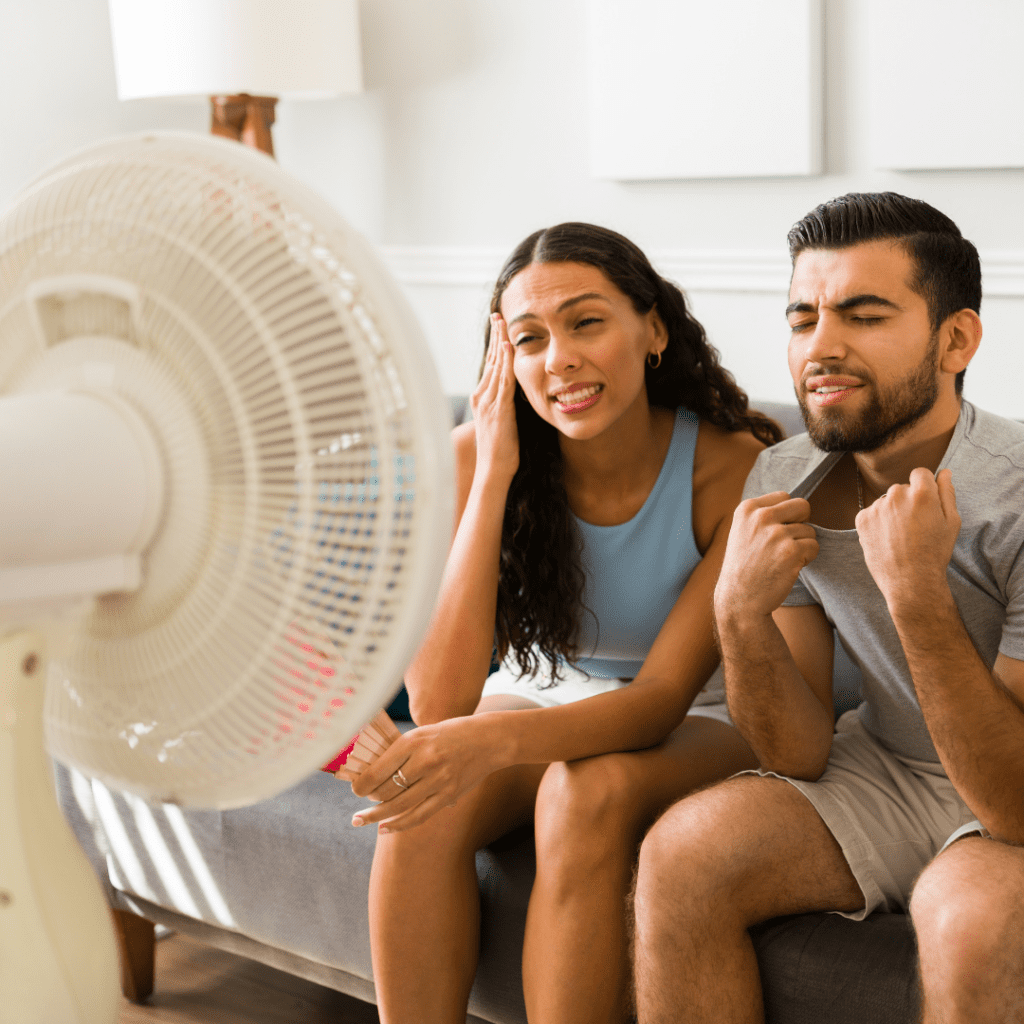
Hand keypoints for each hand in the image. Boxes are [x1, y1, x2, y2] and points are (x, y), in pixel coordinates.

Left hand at [347, 715, 503, 832]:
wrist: (489, 740)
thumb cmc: (451, 733)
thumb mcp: (423, 733)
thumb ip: (401, 751)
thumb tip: (372, 771)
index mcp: (414, 741)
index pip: (378, 769)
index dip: (361, 784)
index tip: (354, 789)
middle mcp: (425, 760)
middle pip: (387, 790)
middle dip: (370, 799)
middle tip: (361, 802)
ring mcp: (438, 780)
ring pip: (400, 806)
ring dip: (377, 816)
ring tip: (360, 821)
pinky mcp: (449, 794)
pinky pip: (419, 815)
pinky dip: (399, 824)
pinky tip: (384, 828)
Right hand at [470, 315, 518, 481]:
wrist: (493, 469)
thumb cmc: (500, 451)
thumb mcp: (503, 422)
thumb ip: (506, 405)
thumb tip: (515, 395)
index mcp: (482, 398)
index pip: (490, 365)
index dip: (495, 344)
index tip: (499, 327)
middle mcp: (482, 396)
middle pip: (490, 360)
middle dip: (495, 336)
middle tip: (498, 315)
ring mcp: (489, 402)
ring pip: (495, 365)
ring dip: (499, 342)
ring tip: (502, 322)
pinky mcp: (499, 409)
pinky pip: (503, 380)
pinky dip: (505, 362)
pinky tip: (508, 347)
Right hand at [714, 491, 818, 619]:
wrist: (739, 600)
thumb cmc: (744, 567)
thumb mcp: (742, 531)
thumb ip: (763, 514)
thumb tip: (797, 504)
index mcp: (747, 508)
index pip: (784, 496)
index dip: (786, 515)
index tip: (774, 532)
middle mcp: (761, 517)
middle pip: (803, 506)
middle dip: (801, 524)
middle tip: (788, 542)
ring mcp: (776, 534)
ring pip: (810, 531)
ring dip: (802, 546)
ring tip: (782, 560)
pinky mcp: (791, 551)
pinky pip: (814, 546)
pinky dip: (807, 558)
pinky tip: (789, 568)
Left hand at [856, 467, 959, 609]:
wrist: (910, 580)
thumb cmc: (935, 551)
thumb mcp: (951, 521)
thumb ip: (947, 492)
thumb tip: (944, 472)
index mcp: (922, 493)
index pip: (920, 473)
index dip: (924, 487)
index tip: (925, 504)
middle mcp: (896, 495)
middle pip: (902, 488)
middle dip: (908, 501)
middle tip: (915, 527)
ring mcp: (877, 507)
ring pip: (886, 501)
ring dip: (892, 512)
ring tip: (901, 536)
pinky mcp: (862, 519)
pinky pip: (871, 513)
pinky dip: (878, 522)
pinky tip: (887, 539)